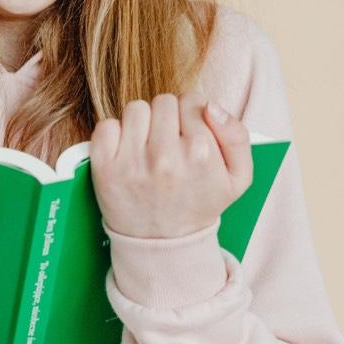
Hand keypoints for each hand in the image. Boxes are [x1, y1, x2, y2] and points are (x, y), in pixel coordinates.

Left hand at [88, 93, 252, 239]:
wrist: (165, 243)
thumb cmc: (200, 203)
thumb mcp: (238, 178)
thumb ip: (236, 135)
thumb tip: (210, 106)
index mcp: (200, 153)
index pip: (192, 101)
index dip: (192, 115)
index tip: (189, 135)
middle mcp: (165, 156)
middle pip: (164, 101)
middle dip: (168, 118)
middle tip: (169, 144)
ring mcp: (132, 162)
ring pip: (136, 109)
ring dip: (142, 123)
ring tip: (149, 148)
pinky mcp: (105, 168)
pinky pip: (107, 125)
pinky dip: (115, 134)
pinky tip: (127, 152)